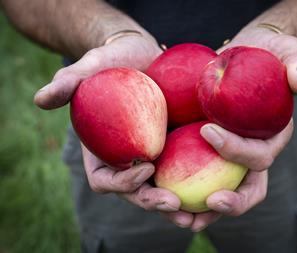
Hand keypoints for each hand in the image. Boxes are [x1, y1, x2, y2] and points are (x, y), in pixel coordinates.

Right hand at [34, 35, 181, 213]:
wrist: (142, 56)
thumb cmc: (113, 61)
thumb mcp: (91, 66)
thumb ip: (69, 82)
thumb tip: (41, 99)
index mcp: (103, 153)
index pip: (105, 180)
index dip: (120, 182)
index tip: (144, 168)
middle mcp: (127, 161)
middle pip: (136, 193)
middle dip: (152, 202)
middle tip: (174, 204)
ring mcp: (152, 158)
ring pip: (162, 189)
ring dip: (177, 205)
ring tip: (197, 212)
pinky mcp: (174, 150)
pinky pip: (184, 172)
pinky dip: (196, 184)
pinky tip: (216, 187)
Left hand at [162, 27, 296, 231]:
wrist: (241, 59)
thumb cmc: (265, 56)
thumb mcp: (286, 51)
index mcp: (272, 139)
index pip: (259, 156)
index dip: (237, 150)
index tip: (207, 130)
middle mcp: (252, 156)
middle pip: (246, 190)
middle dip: (231, 202)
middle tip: (209, 201)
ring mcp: (229, 160)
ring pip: (221, 194)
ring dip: (203, 211)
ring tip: (180, 215)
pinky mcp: (207, 155)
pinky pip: (197, 179)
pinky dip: (182, 191)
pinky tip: (159, 191)